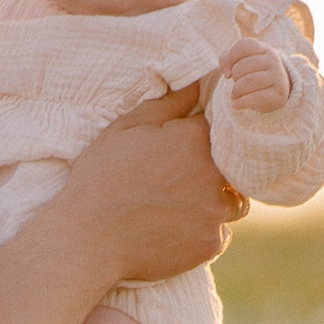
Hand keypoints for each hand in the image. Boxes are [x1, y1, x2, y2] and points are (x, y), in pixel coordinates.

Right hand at [58, 79, 244, 278]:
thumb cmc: (102, 178)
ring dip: (216, 200)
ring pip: (234, 201)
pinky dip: (204, 231)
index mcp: (195, 139)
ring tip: (182, 204)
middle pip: (233, 165)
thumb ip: (169, 103)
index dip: (201, 136)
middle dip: (215, 168)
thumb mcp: (127, 129)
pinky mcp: (210, 243)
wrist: (89, 239)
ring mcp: (215, 212)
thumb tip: (200, 80)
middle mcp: (214, 174)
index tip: (182, 147)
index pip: (219, 128)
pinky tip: (177, 229)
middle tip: (180, 179)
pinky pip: (221, 233)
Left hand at [217, 30, 292, 115]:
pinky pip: (257, 97)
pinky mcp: (278, 94)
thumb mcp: (241, 61)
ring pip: (250, 81)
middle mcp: (272, 60)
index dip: (230, 58)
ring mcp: (278, 76)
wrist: (276, 91)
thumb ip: (227, 59)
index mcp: (263, 49)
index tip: (229, 71)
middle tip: (236, 84)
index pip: (243, 46)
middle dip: (234, 77)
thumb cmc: (253, 73)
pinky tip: (236, 104)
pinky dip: (242, 102)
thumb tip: (227, 73)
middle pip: (243, 66)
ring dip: (236, 90)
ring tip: (234, 95)